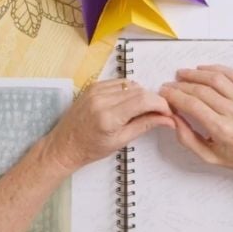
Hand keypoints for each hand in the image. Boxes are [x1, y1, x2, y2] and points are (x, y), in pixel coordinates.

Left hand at [42, 79, 173, 173]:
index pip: (143, 100)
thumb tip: (168, 119)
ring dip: (141, 95)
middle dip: (153, 100)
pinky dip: (128, 90)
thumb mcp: (121, 141)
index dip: (160, 104)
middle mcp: (101, 99)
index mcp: (108, 116)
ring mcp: (96, 90)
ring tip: (142, 109)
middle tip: (159, 112)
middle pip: (139, 90)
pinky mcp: (93, 86)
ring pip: (130, 84)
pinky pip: (119, 82)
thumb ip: (145, 125)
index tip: (168, 112)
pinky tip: (127, 103)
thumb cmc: (91, 149)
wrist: (64, 145)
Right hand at [160, 65, 232, 178]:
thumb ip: (187, 138)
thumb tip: (172, 116)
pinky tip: (203, 69)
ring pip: (216, 78)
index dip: (174, 96)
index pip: (192, 105)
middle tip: (170, 84)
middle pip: (201, 90)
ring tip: (183, 74)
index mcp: (223, 130)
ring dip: (196, 73)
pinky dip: (216, 68)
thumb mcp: (209, 156)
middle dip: (181, 85)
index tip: (164, 92)